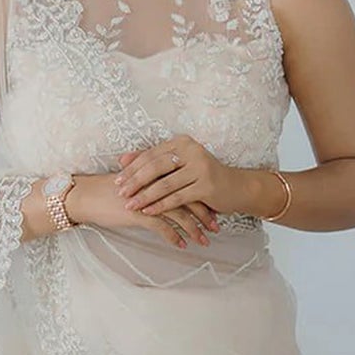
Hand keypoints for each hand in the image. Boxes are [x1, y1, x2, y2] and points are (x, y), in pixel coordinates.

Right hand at [65, 171, 217, 250]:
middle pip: (188, 198)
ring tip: (204, 241)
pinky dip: (174, 237)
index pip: (186, 184)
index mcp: (156, 174)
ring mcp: (147, 198)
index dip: (201, 198)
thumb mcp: (134, 184)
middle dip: (204, 214)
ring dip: (194, 229)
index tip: (213, 210)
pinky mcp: (138, 213)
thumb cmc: (107, 191)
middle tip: (216, 227)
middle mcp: (155, 184)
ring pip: (179, 214)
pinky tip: (182, 245)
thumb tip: (169, 194)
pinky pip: (163, 227)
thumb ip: (152, 186)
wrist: (86, 197)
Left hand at [116, 139, 240, 223]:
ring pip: (165, 184)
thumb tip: (122, 159)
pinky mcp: (206, 186)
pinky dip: (161, 205)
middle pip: (156, 167)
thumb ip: (154, 160)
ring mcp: (200, 168)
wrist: (236, 187)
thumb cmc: (203, 176)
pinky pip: (178, 197)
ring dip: (145, 196)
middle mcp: (192, 151)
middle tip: (120, 192)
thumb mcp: (179, 165)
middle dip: (135, 181)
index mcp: (182, 143)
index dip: (132, 167)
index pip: (151, 154)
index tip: (117, 179)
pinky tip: (148, 212)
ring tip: (130, 205)